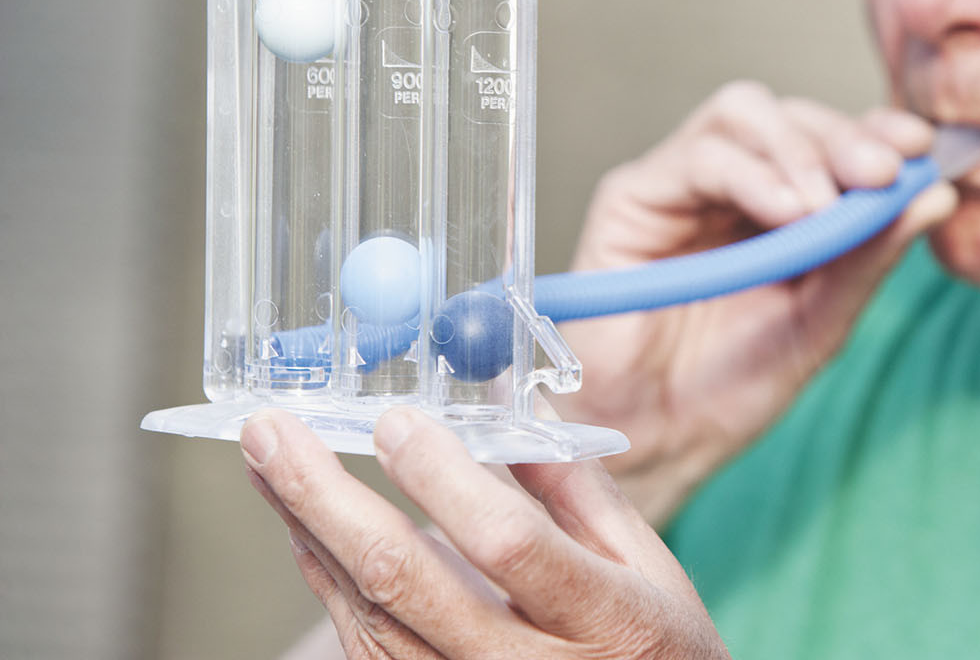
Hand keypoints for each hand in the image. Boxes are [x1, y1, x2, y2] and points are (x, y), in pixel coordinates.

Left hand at [241, 407, 730, 659]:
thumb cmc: (652, 650)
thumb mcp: (647, 564)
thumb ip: (578, 486)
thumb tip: (508, 401)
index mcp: (602, 619)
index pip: (508, 544)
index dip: (444, 480)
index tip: (396, 419)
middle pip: (404, 581)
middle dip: (324, 495)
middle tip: (273, 429)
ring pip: (366, 617)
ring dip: (308, 530)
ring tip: (270, 460)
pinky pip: (364, 646)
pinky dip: (325, 578)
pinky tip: (305, 526)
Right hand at [553, 81, 956, 522]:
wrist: (656, 443)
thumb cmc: (730, 385)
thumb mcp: (821, 320)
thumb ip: (869, 256)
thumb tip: (937, 194)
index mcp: (778, 202)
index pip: (829, 139)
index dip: (874, 132)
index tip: (919, 147)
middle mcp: (729, 182)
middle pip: (789, 115)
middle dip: (842, 137)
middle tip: (881, 173)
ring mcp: (678, 184)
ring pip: (741, 114)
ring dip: (797, 150)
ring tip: (824, 206)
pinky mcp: (631, 199)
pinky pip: (696, 159)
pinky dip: (751, 175)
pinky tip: (787, 211)